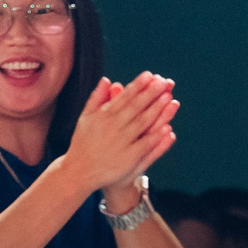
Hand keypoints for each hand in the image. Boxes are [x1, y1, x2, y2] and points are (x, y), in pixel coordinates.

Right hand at [63, 73, 178, 198]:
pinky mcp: (128, 158)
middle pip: (136, 107)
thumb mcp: (85, 118)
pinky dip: (156, 135)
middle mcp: (112, 127)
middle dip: (151, 93)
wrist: (78, 172)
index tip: (150, 75)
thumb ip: (96, 98)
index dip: (137, 85)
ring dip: (157, 110)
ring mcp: (121, 142)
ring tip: (169, 98)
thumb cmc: (82, 143)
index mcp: (102, 116)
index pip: (124, 97)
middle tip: (164, 82)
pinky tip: (167, 127)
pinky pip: (145, 144)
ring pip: (143, 123)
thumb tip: (107, 79)